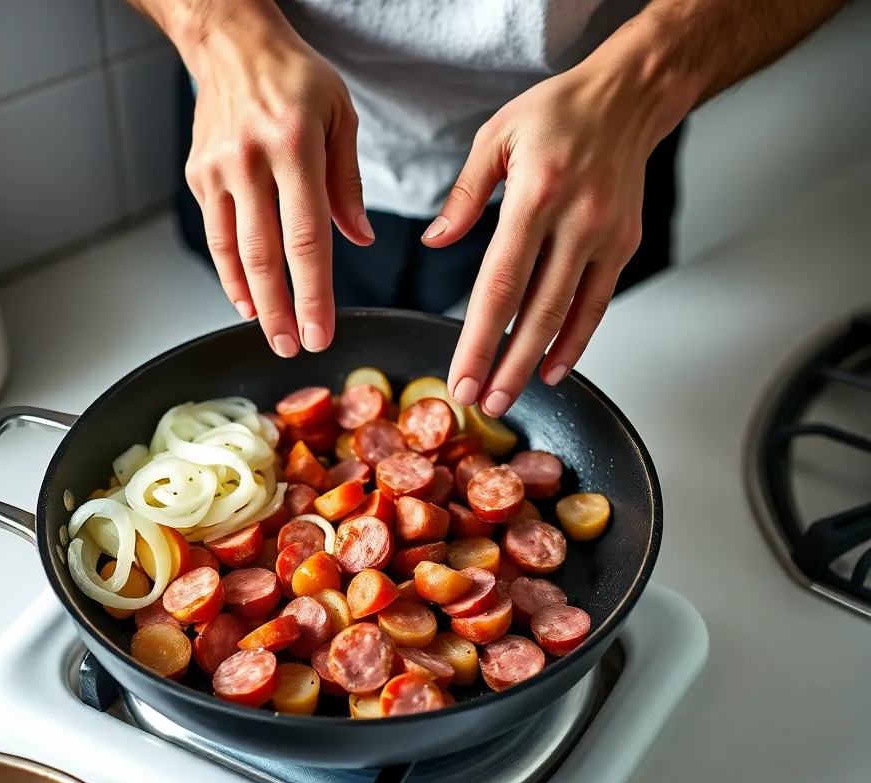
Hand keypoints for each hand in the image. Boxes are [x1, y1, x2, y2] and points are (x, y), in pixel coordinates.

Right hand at [182, 4, 373, 356]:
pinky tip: (245, 300)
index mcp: (294, 146)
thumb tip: (360, 238)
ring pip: (234, 253)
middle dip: (281, 311)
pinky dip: (229, 274)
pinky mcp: (198, 176)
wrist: (231, 41)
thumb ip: (348, 182)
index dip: (314, 294)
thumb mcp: (340, 115)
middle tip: (294, 348)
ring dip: (254, 302)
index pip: (307, 238)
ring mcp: (218, 169)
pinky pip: (216, 237)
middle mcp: (251, 160)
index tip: (322, 332)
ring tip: (272, 335)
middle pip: (266, 256)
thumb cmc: (293, 78)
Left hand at [425, 60, 677, 415]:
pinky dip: (576, 341)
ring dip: (537, 363)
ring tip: (509, 397)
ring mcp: (605, 237)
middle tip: (482, 403)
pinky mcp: (623, 245)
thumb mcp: (497, 136)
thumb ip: (464, 194)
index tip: (462, 376)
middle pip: (536, 311)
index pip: (500, 284)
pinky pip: (598, 304)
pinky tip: (553, 369)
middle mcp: (576, 220)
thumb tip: (436, 242)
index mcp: (536, 196)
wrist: (629, 95)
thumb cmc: (557, 112)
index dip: (481, 338)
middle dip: (506, 366)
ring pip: (568, 315)